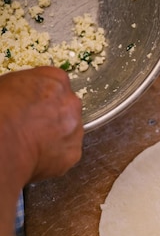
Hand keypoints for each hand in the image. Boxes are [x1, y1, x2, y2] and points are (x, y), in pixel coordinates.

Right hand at [0, 66, 83, 185]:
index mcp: (56, 80)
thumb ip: (27, 88)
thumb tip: (23, 96)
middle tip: (32, 123)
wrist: (3, 141)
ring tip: (33, 140)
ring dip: (56, 134)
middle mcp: (72, 102)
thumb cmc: (0, 110)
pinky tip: (37, 154)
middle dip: (53, 115)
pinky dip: (55, 155)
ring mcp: (76, 128)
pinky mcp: (74, 152)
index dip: (43, 96)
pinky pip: (66, 153)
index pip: (56, 85)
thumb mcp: (8, 84)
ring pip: (69, 131)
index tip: (33, 103)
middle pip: (66, 108)